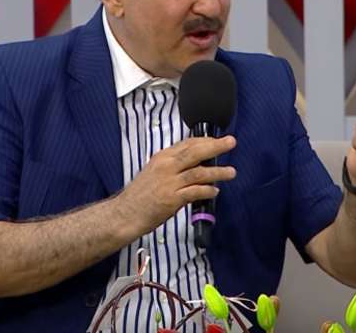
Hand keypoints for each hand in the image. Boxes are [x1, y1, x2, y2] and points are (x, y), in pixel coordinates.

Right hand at [118, 136, 236, 233]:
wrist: (125, 213)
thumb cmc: (140, 195)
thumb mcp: (154, 171)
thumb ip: (173, 165)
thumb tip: (195, 163)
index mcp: (162, 158)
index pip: (187, 143)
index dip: (206, 141)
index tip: (218, 141)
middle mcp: (166, 166)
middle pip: (195, 152)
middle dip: (215, 146)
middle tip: (231, 142)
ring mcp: (169, 182)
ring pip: (199, 172)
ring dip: (217, 172)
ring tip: (231, 172)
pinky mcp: (172, 199)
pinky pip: (195, 191)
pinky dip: (207, 190)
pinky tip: (215, 191)